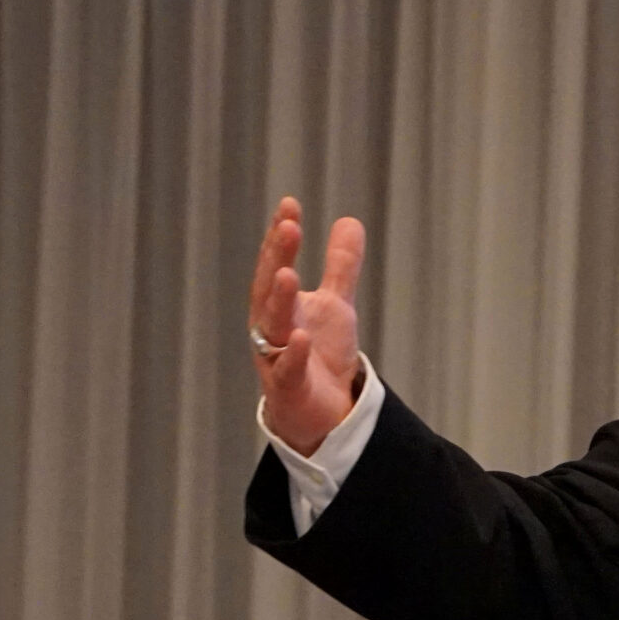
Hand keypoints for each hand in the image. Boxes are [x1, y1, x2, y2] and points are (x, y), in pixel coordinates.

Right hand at [248, 196, 365, 456]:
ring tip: (289, 274)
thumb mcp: (336, 305)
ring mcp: (276, 358)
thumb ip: (340, 267)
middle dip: (277, 257)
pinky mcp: (289, 389)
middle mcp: (271, 327)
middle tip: (288, 227)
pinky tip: (300, 336)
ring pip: (273, 326)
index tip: (289, 206)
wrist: (322, 413)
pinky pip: (288, 370)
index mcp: (279, 305)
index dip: (281, 237)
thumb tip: (349, 221)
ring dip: (279, 299)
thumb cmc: (320, 356)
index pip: (276, 264)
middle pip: (270, 288)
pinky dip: (293, 354)